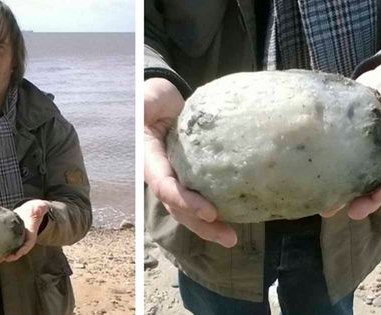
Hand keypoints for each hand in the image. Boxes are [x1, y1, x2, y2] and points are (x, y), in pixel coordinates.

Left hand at [1, 199, 48, 262]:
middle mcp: (24, 240)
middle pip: (18, 251)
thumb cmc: (34, 211)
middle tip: (4, 259)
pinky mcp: (10, 238)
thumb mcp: (38, 209)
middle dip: (12, 256)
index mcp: (31, 235)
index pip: (28, 244)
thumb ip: (39, 209)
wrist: (29, 212)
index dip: (23, 249)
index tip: (18, 254)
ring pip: (11, 251)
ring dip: (4, 256)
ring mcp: (17, 240)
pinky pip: (5, 246)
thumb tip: (38, 209)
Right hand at [145, 78, 236, 247]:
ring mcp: (176, 179)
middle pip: (179, 208)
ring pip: (189, 210)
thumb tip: (142, 107)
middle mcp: (161, 176)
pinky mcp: (190, 177)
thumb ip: (144, 105)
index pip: (166, 187)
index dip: (185, 201)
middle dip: (201, 225)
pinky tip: (238, 217)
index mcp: (149, 161)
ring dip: (209, 226)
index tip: (210, 211)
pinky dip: (217, 210)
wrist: (163, 102)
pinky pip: (202, 196)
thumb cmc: (153, 99)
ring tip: (232, 238)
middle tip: (229, 237)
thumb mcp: (146, 99)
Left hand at [326, 57, 380, 219]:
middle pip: (380, 181)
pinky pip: (341, 164)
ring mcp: (369, 150)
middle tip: (353, 212)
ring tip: (325, 210)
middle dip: (369, 199)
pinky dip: (329, 177)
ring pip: (359, 179)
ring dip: (345, 196)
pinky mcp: (350, 143)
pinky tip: (312, 189)